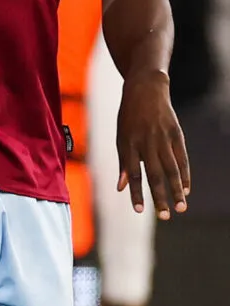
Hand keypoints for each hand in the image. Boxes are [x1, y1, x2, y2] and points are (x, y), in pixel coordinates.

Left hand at [116, 70, 189, 219]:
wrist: (146, 89)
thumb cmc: (129, 117)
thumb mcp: (120, 136)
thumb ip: (123, 162)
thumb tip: (121, 188)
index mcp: (128, 143)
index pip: (132, 173)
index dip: (135, 192)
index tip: (139, 210)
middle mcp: (146, 142)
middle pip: (154, 174)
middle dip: (160, 197)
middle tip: (165, 216)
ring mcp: (163, 138)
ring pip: (171, 169)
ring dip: (176, 190)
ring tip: (181, 208)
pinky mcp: (177, 134)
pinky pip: (182, 158)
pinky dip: (185, 174)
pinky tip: (186, 190)